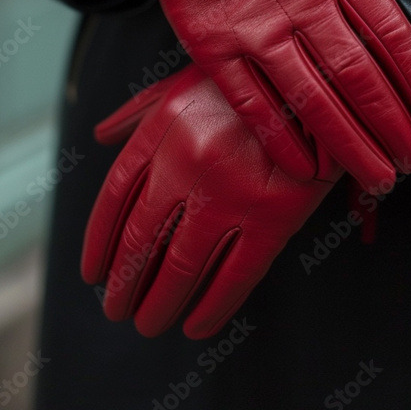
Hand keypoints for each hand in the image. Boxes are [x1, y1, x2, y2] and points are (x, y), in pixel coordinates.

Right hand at [38, 0, 410, 188]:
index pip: (394, 35)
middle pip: (358, 76)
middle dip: (393, 127)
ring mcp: (254, 25)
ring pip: (312, 99)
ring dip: (350, 145)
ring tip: (377, 176)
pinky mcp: (213, 47)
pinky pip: (254, 104)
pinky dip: (282, 140)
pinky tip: (307, 168)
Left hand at [81, 63, 342, 338]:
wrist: (318, 81)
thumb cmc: (246, 83)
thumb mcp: (188, 82)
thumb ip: (140, 110)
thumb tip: (101, 136)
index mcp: (164, 128)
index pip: (115, 197)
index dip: (99, 242)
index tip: (93, 273)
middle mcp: (188, 161)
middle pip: (141, 239)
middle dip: (124, 284)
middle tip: (116, 309)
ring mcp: (231, 192)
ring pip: (181, 266)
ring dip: (158, 303)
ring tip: (148, 324)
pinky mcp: (274, 217)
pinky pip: (235, 276)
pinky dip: (212, 309)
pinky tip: (196, 328)